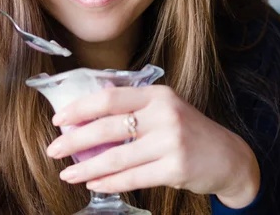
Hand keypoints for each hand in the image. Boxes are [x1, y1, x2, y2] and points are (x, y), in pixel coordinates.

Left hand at [46, 85, 260, 208]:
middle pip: (108, 127)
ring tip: (67, 174)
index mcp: (158, 95)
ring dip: (87, 167)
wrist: (227, 156)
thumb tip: (89, 110)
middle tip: (52, 150)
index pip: (110, 97)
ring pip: (117, 157)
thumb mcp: (165, 109)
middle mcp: (164, 114)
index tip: (59, 119)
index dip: (80, 108)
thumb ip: (133, 107)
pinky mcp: (176, 168)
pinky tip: (94, 184)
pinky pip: (133, 177)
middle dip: (74, 140)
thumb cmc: (188, 131)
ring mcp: (171, 141)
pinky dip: (109, 182)